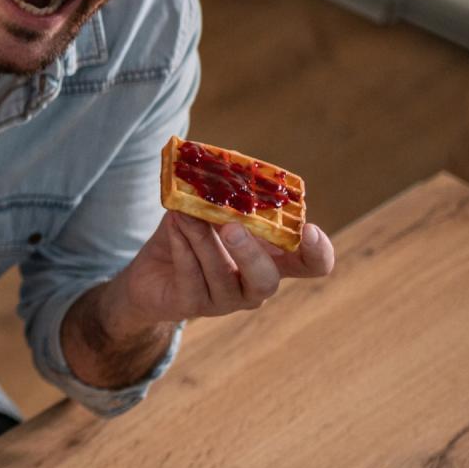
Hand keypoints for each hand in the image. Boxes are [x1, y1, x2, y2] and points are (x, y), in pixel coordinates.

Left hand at [109, 212, 334, 331]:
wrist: (150, 271)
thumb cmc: (190, 236)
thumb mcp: (209, 209)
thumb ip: (223, 192)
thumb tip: (226, 162)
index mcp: (271, 259)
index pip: (311, 265)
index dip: (318, 252)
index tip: (308, 229)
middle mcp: (252, 284)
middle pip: (267, 281)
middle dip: (250, 253)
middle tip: (232, 227)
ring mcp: (224, 300)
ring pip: (221, 275)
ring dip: (203, 240)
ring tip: (187, 213)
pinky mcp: (192, 305)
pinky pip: (191, 277)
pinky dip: (182, 246)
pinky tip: (175, 223)